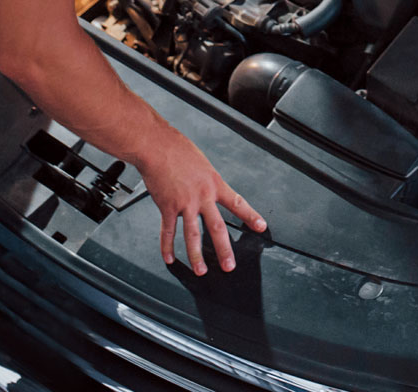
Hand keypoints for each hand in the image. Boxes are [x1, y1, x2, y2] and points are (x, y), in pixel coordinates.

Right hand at [134, 127, 265, 274]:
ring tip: (200, 271)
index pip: (237, 203)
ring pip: (193, 235)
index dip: (250, 216)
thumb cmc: (177, 148)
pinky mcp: (167, 206)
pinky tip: (169, 258)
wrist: (156, 146)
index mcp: (214, 183)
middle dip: (224, 249)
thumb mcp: (201, 162)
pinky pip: (168, 231)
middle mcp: (202, 196)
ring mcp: (185, 203)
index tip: (261, 227)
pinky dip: (167, 246)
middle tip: (229, 265)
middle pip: (217, 227)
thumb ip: (206, 179)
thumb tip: (208, 187)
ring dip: (196, 256)